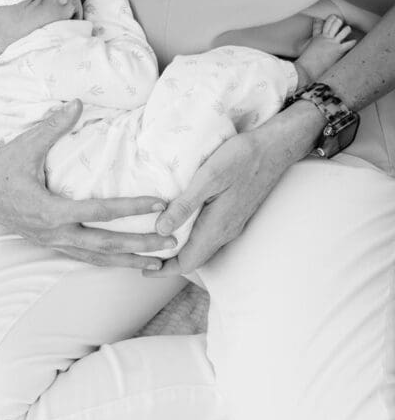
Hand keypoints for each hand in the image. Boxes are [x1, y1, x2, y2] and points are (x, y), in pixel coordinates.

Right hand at [0, 100, 175, 268]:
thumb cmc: (0, 166)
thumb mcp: (26, 145)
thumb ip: (54, 126)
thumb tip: (79, 102)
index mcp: (50, 210)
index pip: (99, 213)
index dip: (131, 209)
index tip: (159, 205)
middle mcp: (53, 232)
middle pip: (104, 246)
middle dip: (139, 247)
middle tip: (170, 244)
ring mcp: (51, 241)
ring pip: (96, 258)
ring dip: (127, 261)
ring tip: (158, 265)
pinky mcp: (49, 242)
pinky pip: (83, 256)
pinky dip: (107, 261)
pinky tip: (126, 261)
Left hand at [145, 103, 319, 276]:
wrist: (275, 149)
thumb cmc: (240, 158)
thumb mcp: (208, 178)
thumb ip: (185, 205)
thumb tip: (161, 230)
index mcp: (217, 226)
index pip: (188, 262)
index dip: (165, 270)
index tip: (143, 270)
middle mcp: (226, 231)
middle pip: (194, 258)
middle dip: (169, 262)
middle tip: (144, 257)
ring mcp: (233, 223)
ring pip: (202, 247)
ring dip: (181, 250)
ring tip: (158, 243)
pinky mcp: (235, 213)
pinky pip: (210, 235)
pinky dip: (191, 237)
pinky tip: (181, 224)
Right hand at [296, 14, 355, 84]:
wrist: (307, 67)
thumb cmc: (304, 61)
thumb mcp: (302, 50)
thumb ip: (305, 46)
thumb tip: (304, 50)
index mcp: (316, 37)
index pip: (320, 25)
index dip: (324, 20)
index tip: (328, 17)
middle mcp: (325, 38)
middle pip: (332, 24)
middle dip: (336, 21)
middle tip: (339, 19)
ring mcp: (332, 43)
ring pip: (343, 31)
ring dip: (346, 29)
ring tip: (347, 29)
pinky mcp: (337, 50)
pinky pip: (348, 44)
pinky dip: (352, 42)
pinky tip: (355, 41)